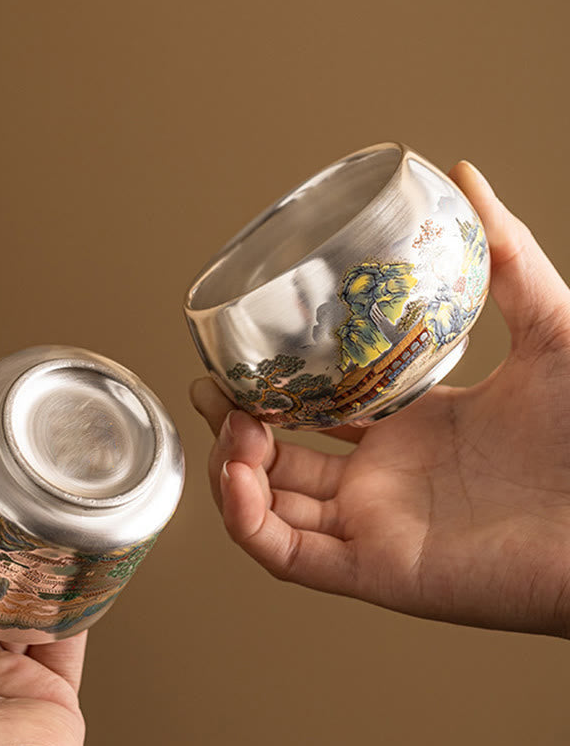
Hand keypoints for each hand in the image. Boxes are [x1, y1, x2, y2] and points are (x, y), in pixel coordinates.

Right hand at [191, 161, 569, 638]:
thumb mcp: (550, 324)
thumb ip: (507, 254)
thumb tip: (464, 177)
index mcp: (412, 427)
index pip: (319, 412)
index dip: (273, 387)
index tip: (239, 356)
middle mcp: (384, 478)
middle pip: (281, 460)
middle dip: (234, 425)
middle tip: (210, 388)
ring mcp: (375, 525)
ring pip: (271, 508)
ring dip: (233, 469)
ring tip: (231, 427)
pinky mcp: (377, 569)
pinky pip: (288, 555)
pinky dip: (248, 521)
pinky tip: (237, 477)